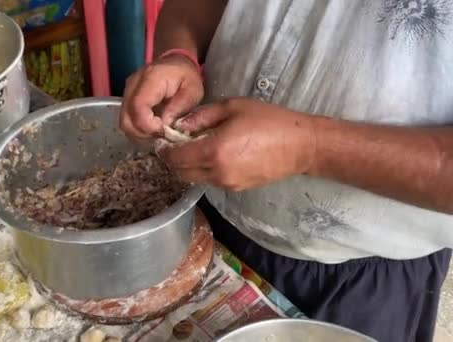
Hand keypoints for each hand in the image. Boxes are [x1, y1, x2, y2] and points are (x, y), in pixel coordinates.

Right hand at [119, 55, 203, 140]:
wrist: (175, 63)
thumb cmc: (186, 76)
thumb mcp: (192, 90)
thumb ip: (180, 107)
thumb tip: (165, 125)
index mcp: (151, 78)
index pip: (138, 107)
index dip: (148, 126)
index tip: (164, 131)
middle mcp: (133, 84)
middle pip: (126, 119)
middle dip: (144, 134)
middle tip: (162, 135)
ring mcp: (127, 92)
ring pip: (124, 123)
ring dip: (140, 134)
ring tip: (158, 132)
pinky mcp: (126, 99)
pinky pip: (127, 121)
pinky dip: (138, 130)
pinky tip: (152, 129)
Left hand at [158, 98, 316, 190]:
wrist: (301, 146)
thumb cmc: (269, 120)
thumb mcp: (232, 107)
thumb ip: (201, 116)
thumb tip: (179, 125)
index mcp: (214, 151)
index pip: (175, 157)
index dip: (164, 150)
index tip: (162, 140)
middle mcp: (217, 172)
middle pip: (180, 173)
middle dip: (172, 160)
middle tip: (173, 145)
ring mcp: (226, 184)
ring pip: (193, 179)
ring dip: (187, 167)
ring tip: (193, 148)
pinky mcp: (236, 189)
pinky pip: (209, 181)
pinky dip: (203, 171)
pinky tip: (211, 155)